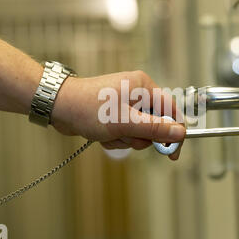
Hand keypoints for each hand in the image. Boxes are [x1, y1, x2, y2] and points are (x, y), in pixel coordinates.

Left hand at [51, 71, 184, 159]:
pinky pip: (126, 132)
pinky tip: (102, 134)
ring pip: (139, 132)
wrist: (59, 107)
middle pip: (155, 124)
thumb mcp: (125, 122)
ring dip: (125, 139)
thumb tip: (179, 133)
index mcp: (143, 86)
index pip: (170, 109)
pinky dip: (116, 138)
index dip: (174, 132)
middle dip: (139, 136)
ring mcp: (126, 103)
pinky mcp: (117, 113)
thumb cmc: (88, 109)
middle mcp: (137, 92)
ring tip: (109, 134)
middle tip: (124, 136)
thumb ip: (154, 128)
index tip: (172, 152)